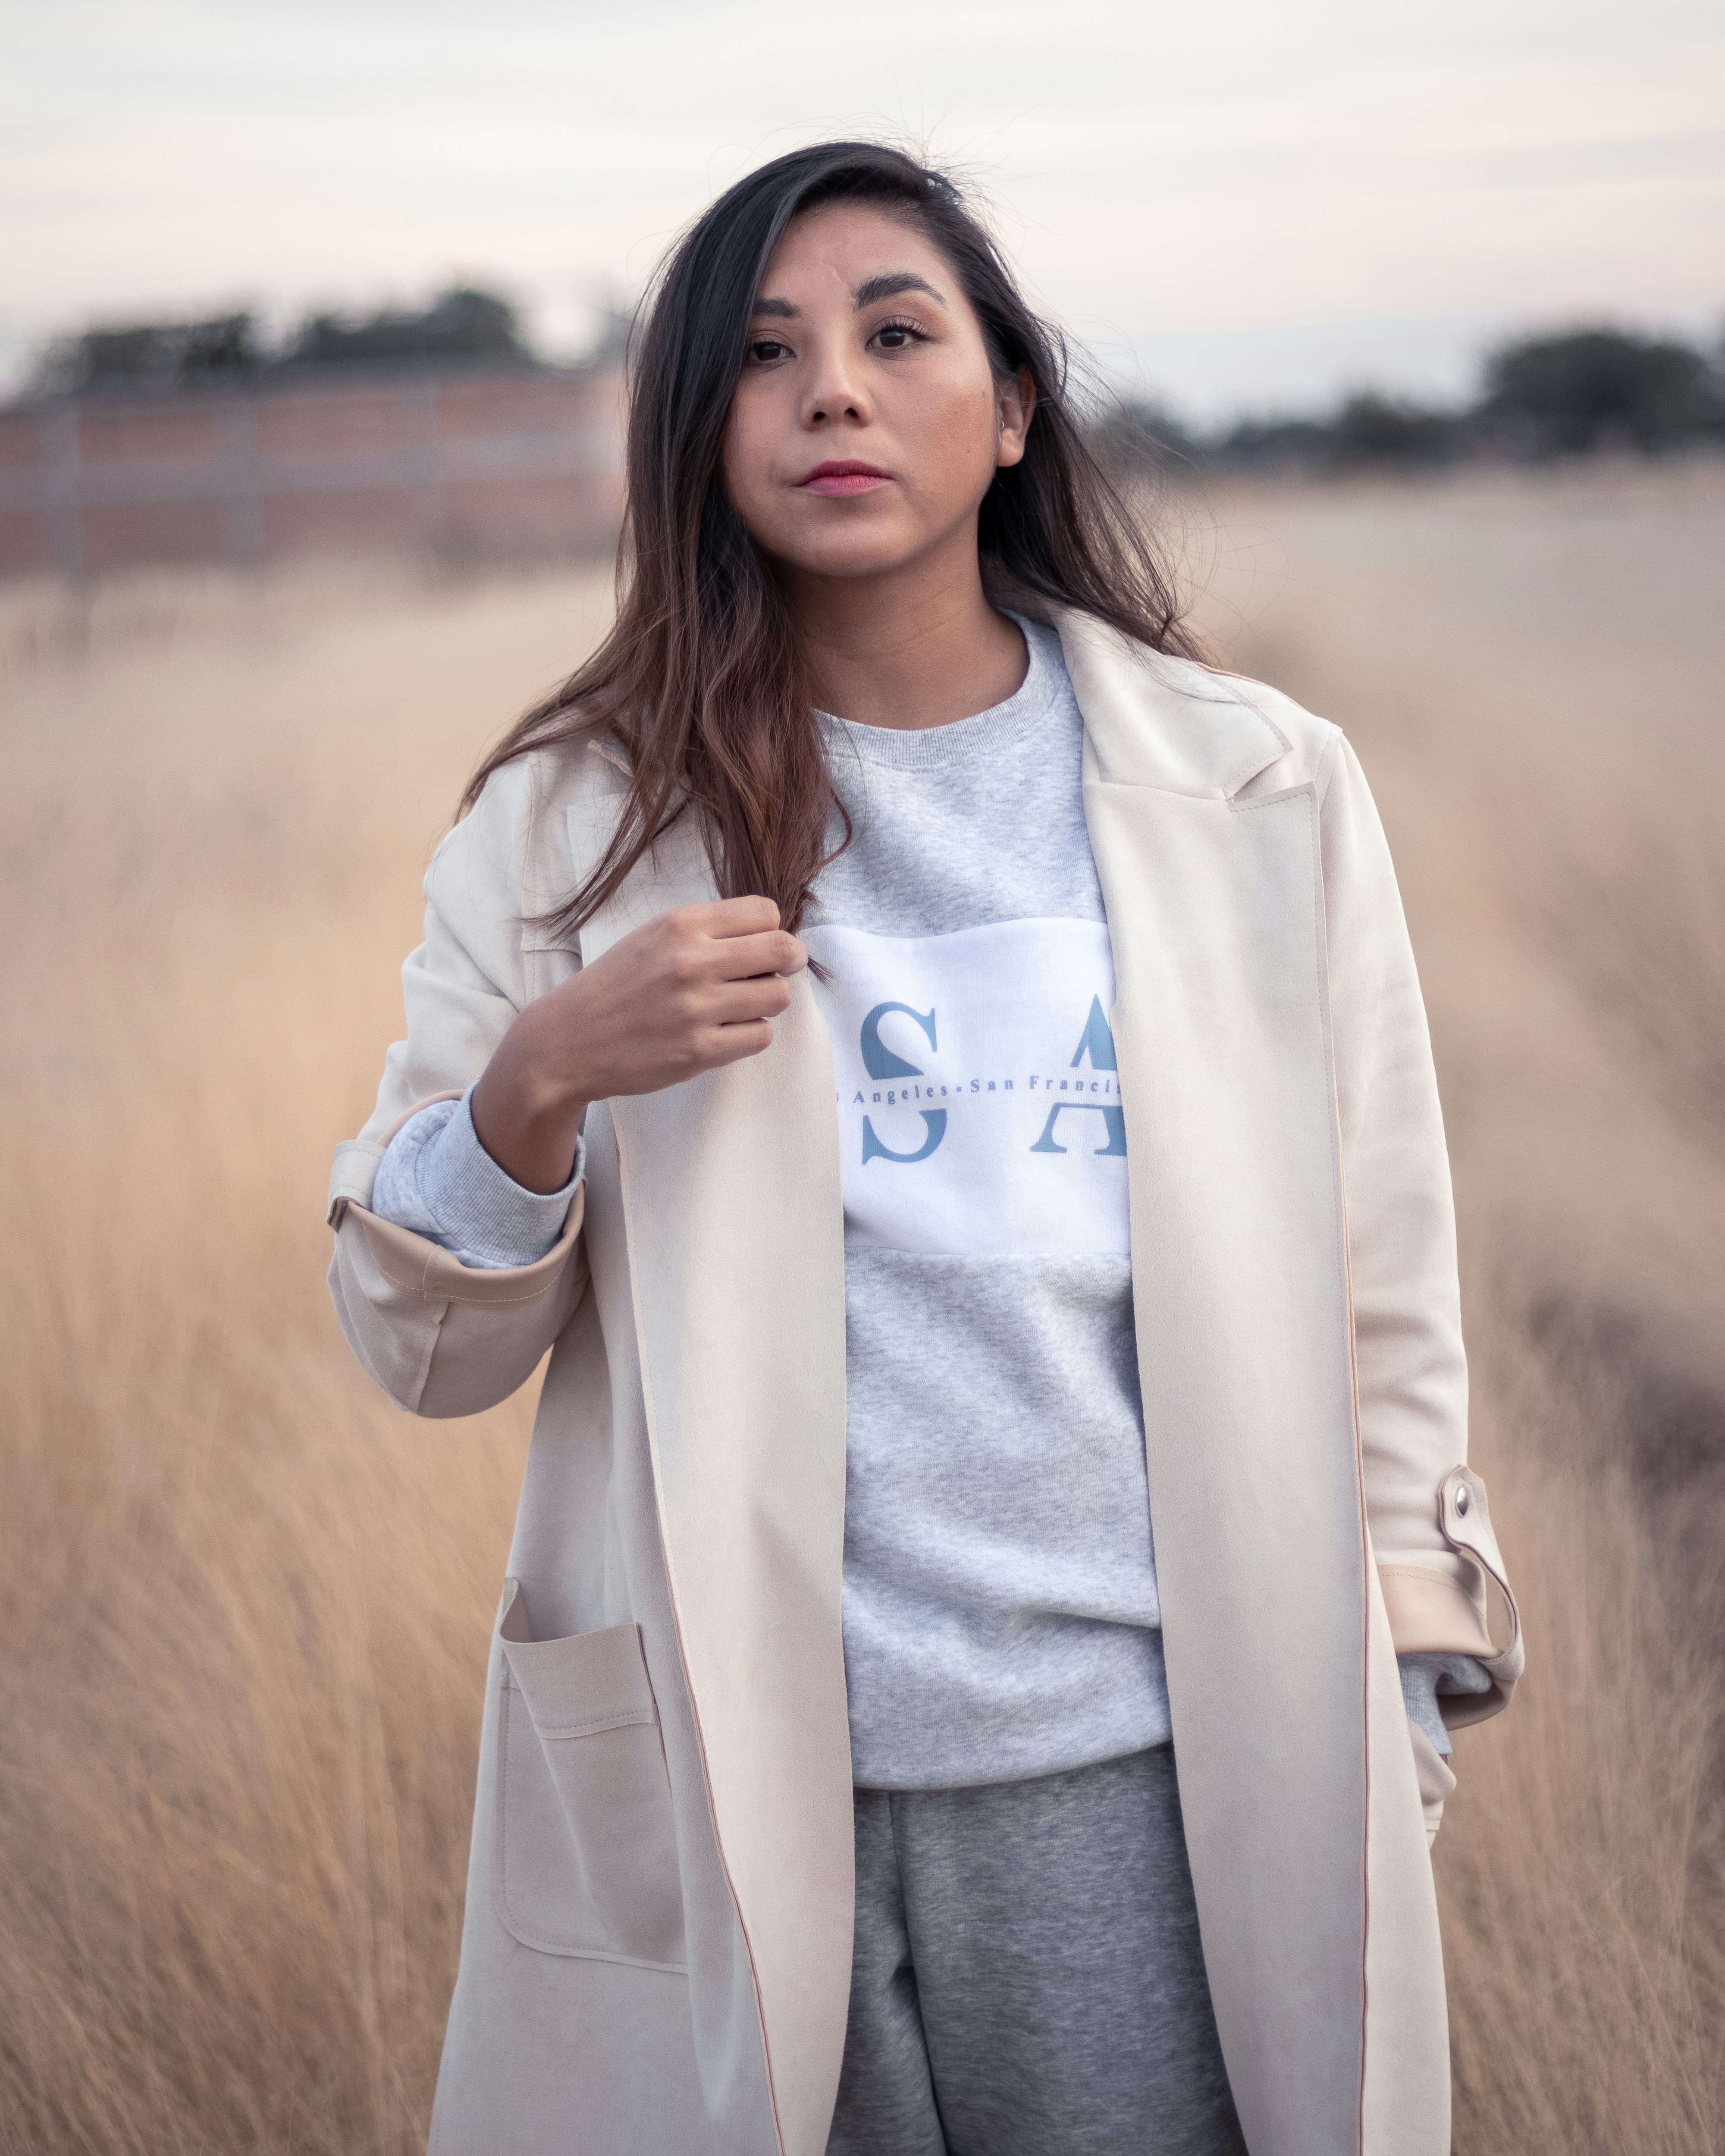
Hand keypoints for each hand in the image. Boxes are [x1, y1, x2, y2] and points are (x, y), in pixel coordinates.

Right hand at [470, 897, 806, 1193]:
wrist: (568, 1040)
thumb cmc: (616, 986)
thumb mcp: (653, 937)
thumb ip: (708, 930)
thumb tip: (772, 935)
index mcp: (680, 924)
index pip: (765, 912)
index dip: (770, 929)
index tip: (759, 944)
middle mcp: (691, 962)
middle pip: (784, 951)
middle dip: (790, 960)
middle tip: (778, 970)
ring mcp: (696, 1009)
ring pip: (778, 997)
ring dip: (767, 1001)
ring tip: (741, 1004)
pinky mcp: (699, 1051)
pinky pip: (760, 1036)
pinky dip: (750, 1034)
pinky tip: (725, 1031)